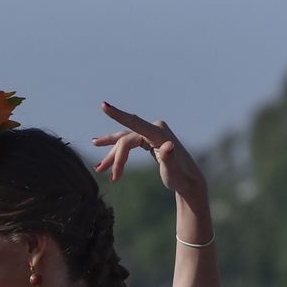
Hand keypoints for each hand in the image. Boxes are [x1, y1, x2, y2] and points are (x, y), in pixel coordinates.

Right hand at [92, 103, 207, 205]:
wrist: (188, 181)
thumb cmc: (181, 177)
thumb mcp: (173, 170)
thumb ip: (169, 157)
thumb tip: (168, 145)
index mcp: (159, 133)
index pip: (134, 122)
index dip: (117, 115)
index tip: (103, 105)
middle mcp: (155, 129)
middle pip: (125, 140)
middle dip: (114, 157)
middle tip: (102, 172)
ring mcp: (151, 133)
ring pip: (124, 142)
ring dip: (111, 155)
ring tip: (98, 168)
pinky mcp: (148, 140)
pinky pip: (127, 143)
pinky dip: (117, 153)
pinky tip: (105, 157)